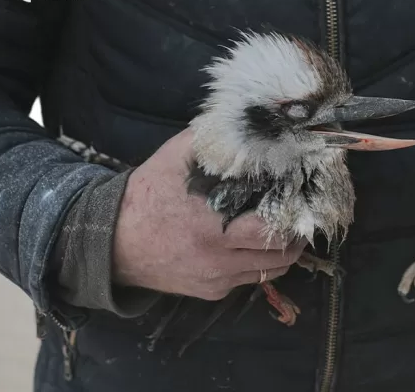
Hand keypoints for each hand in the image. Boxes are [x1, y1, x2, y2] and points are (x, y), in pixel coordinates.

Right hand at [112, 129, 306, 300]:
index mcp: (213, 225)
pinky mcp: (211, 292)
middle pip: (282, 254)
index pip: (275, 228)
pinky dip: (260, 264)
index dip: (295, 213)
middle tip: (300, 215)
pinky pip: (249, 280)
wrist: (111, 242)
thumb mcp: (175, 158)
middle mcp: (219, 258)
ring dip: (284, 252)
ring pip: (271, 271)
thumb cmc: (146, 195)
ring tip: (285, 230)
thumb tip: (248, 121)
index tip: (302, 197)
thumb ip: (212, 139)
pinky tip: (255, 244)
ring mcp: (216, 279)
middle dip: (297, 235)